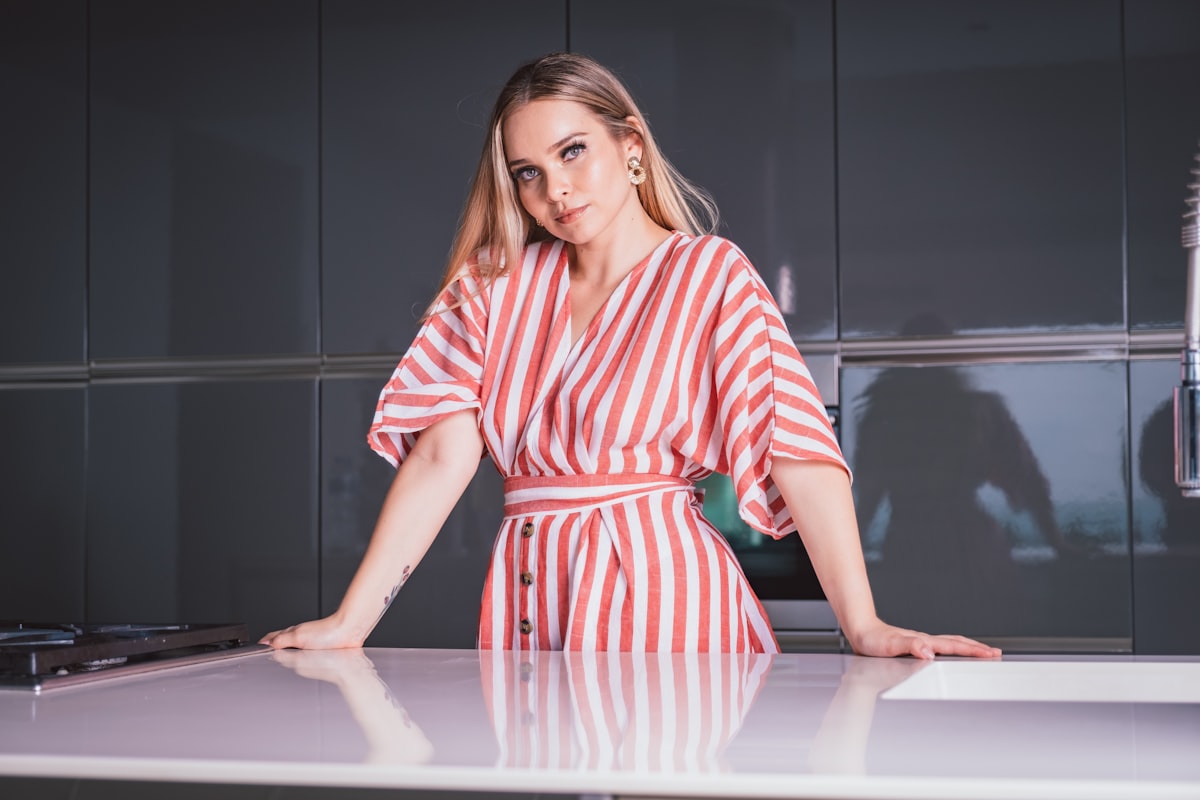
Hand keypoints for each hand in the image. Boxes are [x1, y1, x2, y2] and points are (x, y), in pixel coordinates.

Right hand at [259, 614, 366, 649]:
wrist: (349, 632)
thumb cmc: (329, 632)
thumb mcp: (299, 637)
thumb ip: (283, 640)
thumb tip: (268, 644)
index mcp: (294, 633)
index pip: (274, 637)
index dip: (265, 642)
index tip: (257, 647)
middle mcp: (302, 637)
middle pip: (282, 640)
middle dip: (273, 645)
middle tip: (264, 650)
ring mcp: (312, 643)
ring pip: (294, 646)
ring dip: (285, 650)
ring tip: (278, 655)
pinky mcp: (322, 650)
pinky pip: (305, 653)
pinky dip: (299, 655)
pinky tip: (300, 659)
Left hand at [847, 618, 1000, 659]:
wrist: (860, 631)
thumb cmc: (872, 640)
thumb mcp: (890, 646)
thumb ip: (910, 646)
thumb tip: (930, 652)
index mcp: (923, 641)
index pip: (953, 647)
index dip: (973, 651)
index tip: (991, 654)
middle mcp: (925, 641)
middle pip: (956, 643)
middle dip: (977, 649)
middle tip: (996, 654)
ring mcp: (921, 642)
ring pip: (950, 644)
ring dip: (967, 648)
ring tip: (981, 652)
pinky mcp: (914, 646)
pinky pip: (940, 647)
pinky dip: (953, 649)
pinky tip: (952, 653)